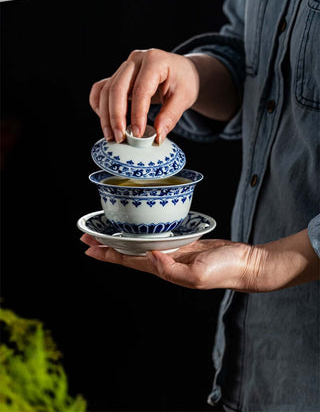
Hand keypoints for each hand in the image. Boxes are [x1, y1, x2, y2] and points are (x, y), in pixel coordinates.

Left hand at [81, 228, 318, 291]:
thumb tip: (151, 256)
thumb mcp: (198, 274)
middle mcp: (164, 261)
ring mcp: (173, 252)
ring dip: (122, 238)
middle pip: (129, 253)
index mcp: (164, 269)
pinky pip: (157, 236)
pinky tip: (139, 227)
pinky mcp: (184, 242)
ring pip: (140, 244)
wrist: (244, 264)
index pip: (128, 261)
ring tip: (107, 231)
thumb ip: (172, 270)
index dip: (108, 255)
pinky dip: (143, 232)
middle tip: (88, 235)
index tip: (89, 247)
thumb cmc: (224, 270)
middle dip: (107, 246)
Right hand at [89, 49, 199, 142]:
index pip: (140, 90)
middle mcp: (136, 59)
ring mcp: (125, 66)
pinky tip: (106, 121)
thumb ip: (171, 116)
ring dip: (105, 115)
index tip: (137, 134)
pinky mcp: (117, 75)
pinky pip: (101, 89)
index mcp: (155, 60)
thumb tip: (157, 136)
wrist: (181, 71)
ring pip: (106, 90)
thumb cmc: (184, 81)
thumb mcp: (185, 98)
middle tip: (119, 138)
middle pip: (117, 88)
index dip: (137, 114)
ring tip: (112, 136)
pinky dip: (100, 105)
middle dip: (116, 116)